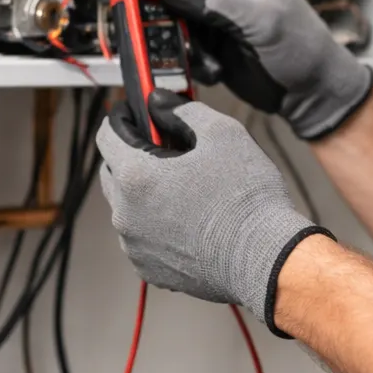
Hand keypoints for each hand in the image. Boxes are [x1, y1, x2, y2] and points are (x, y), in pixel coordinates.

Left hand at [96, 90, 330, 330]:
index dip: (123, 117)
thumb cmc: (245, 199)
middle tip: (170, 150)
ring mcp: (135, 246)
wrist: (264, 258)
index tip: (136, 113)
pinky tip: (191, 220)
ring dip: (147, 192)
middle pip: (114, 171)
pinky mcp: (150, 269)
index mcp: (136, 176)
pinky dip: (157, 225)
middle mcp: (125, 214)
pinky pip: (143, 238)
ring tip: (188, 189)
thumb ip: (182, 110)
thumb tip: (160, 102)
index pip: (107, 134)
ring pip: (128, 207)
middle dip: (135, 155)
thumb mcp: (222, 133)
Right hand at [124, 0, 372, 140]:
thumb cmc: (302, 48)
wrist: (313, 92)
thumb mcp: (261, 21)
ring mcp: (217, 11)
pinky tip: (213, 71)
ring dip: (174, 36)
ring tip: (196, 57)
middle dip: (154, 0)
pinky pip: (182, 40)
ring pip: (173, 12)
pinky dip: (188, 57)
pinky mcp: (211, 38)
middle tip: (136, 20)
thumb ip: (213, 0)